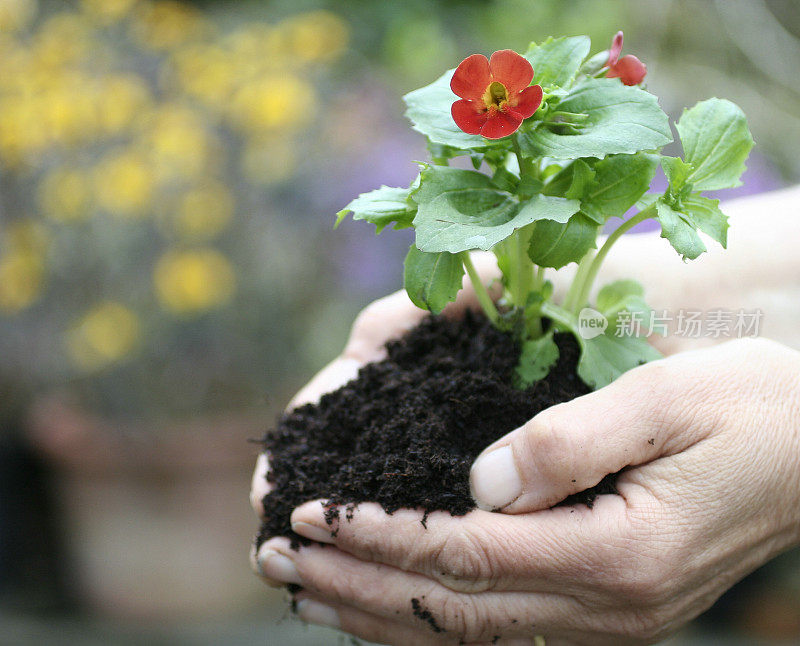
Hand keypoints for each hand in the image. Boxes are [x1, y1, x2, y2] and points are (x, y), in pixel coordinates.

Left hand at [255, 338, 799, 644]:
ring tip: (304, 588)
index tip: (312, 513)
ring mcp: (609, 620)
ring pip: (468, 635)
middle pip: (451, 608)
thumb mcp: (670, 399)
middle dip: (353, 584)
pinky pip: (499, 631)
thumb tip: (480, 480)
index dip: (380, 534)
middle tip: (275, 558)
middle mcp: (609, 606)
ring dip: (376, 611)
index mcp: (621, 552)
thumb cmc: (753, 407)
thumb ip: (573, 439)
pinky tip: (382, 604)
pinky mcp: (607, 610)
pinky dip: (427, 621)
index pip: (465, 553)